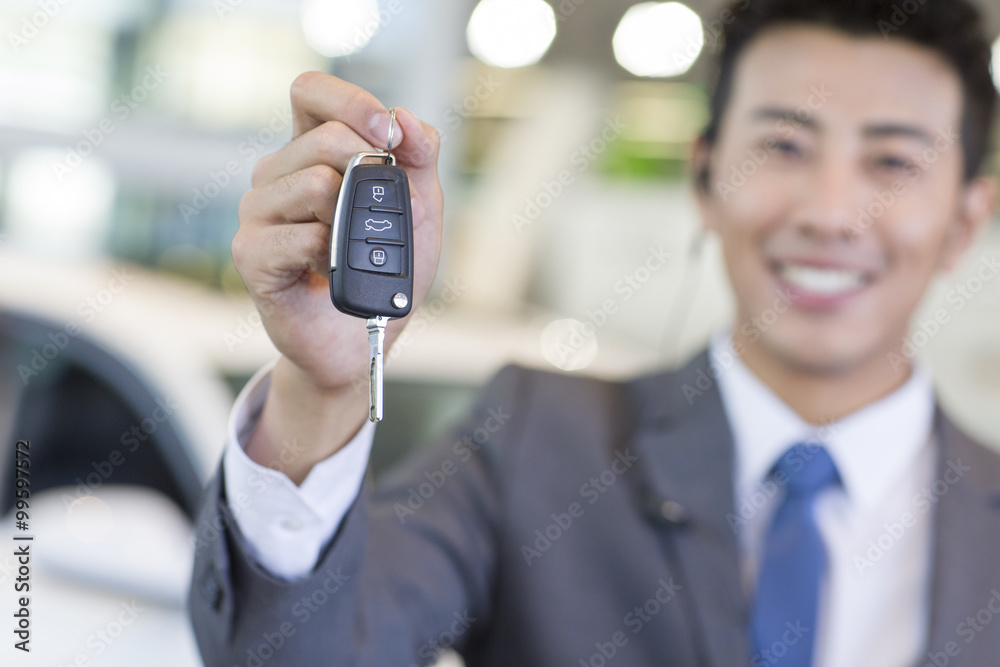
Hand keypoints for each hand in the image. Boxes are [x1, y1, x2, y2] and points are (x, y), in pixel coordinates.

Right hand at [232, 72, 442, 479]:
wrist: (362, 338)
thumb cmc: (384, 270)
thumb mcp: (419, 209)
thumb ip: (420, 158)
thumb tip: (406, 119)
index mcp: (309, 152)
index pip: (311, 91)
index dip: (351, 101)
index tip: (388, 134)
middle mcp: (276, 175)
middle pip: (324, 138)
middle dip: (369, 172)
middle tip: (377, 217)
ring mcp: (257, 214)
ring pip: (314, 183)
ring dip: (351, 221)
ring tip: (346, 251)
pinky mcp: (251, 255)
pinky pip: (303, 235)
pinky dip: (332, 256)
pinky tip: (328, 273)